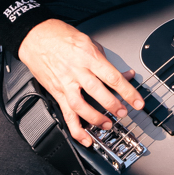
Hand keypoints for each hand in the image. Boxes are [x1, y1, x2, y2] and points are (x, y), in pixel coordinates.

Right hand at [17, 19, 145, 147]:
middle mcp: (77, 70)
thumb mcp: (89, 42)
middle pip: (97, 91)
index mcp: (88, 56)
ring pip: (80, 105)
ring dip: (95, 118)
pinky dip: (75, 129)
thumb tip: (124, 74)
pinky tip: (84, 138)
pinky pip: (66, 113)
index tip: (138, 101)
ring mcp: (65, 82)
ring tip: (107, 124)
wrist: (35, 36)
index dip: (127, 91)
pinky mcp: (56, 91)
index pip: (112, 77)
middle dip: (113, 105)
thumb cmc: (61, 36)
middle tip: (123, 113)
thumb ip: (106, 61)